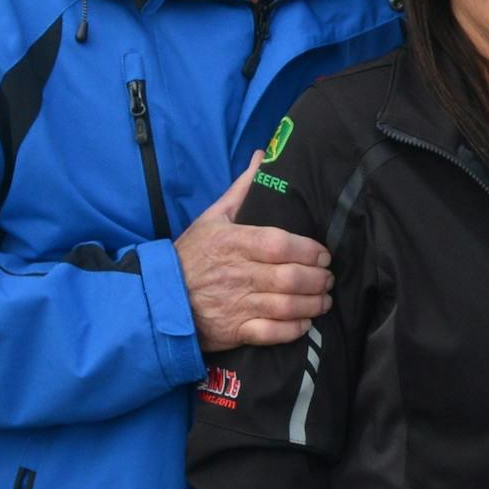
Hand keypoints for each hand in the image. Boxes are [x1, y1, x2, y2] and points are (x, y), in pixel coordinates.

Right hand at [177, 153, 331, 351]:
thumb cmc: (190, 255)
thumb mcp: (212, 217)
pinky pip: (271, 333)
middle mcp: (237, 273)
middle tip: (329, 278)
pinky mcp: (234, 330)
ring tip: (324, 300)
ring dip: (313, 304)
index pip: (279, 244)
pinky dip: (293, 330)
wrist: (159, 298)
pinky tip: (306, 323)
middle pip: (289, 277)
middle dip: (318, 279)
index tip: (324, 254)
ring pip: (285, 305)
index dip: (308, 250)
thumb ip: (242, 189)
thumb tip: (262, 156)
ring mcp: (236, 304)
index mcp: (233, 242)